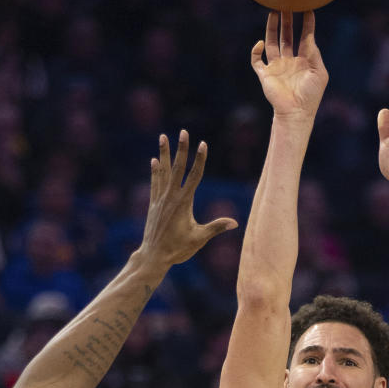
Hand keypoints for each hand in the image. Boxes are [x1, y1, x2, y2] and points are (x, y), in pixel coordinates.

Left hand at [139, 131, 236, 267]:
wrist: (154, 256)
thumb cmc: (178, 249)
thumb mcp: (199, 239)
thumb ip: (216, 228)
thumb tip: (235, 223)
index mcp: (184, 203)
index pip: (194, 176)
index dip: (200, 159)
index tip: (203, 143)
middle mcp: (171, 197)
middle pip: (178, 168)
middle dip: (181, 149)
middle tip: (183, 131)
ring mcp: (160, 199)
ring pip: (163, 171)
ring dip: (164, 153)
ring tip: (163, 136)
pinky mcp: (153, 204)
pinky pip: (155, 183)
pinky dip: (155, 170)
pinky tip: (154, 160)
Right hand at [250, 11, 327, 119]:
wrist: (296, 113)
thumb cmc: (311, 96)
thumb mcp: (319, 72)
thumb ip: (314, 53)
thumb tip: (309, 36)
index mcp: (304, 60)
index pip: (305, 37)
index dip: (307, 23)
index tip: (308, 8)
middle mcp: (289, 61)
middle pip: (287, 35)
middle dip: (287, 20)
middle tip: (287, 3)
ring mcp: (276, 67)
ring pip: (272, 43)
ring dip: (272, 28)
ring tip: (274, 11)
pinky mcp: (265, 74)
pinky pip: (257, 60)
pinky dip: (256, 51)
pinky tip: (260, 43)